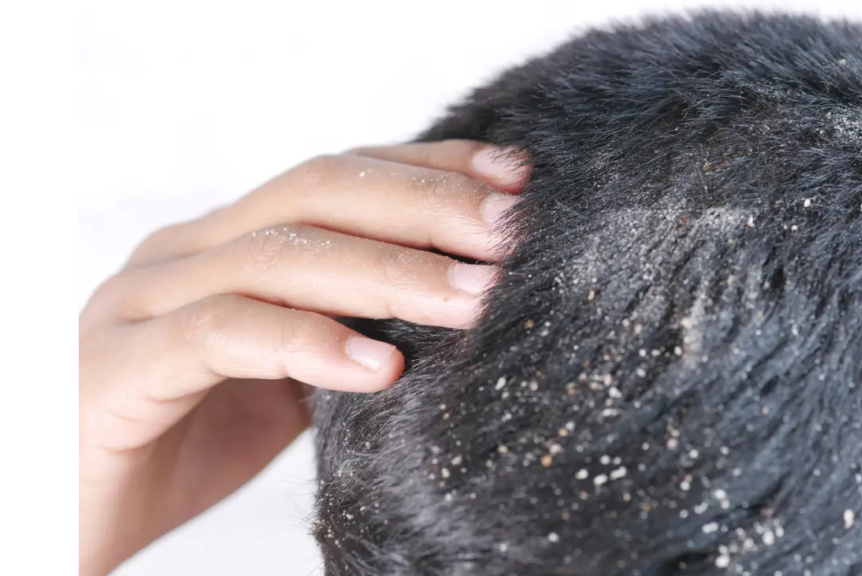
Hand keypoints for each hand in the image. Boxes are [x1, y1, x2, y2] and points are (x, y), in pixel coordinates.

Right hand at [77, 141, 528, 575]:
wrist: (71, 513)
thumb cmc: (180, 446)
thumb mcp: (284, 382)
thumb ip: (342, 337)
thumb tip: (456, 312)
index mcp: (228, 242)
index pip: (340, 175)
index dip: (428, 167)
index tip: (515, 182)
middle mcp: (187, 251)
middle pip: (317, 191)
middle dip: (424, 204)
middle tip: (511, 234)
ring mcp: (147, 300)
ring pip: (278, 254)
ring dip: (389, 273)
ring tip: (473, 300)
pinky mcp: (121, 365)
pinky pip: (222, 335)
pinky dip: (307, 343)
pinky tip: (378, 370)